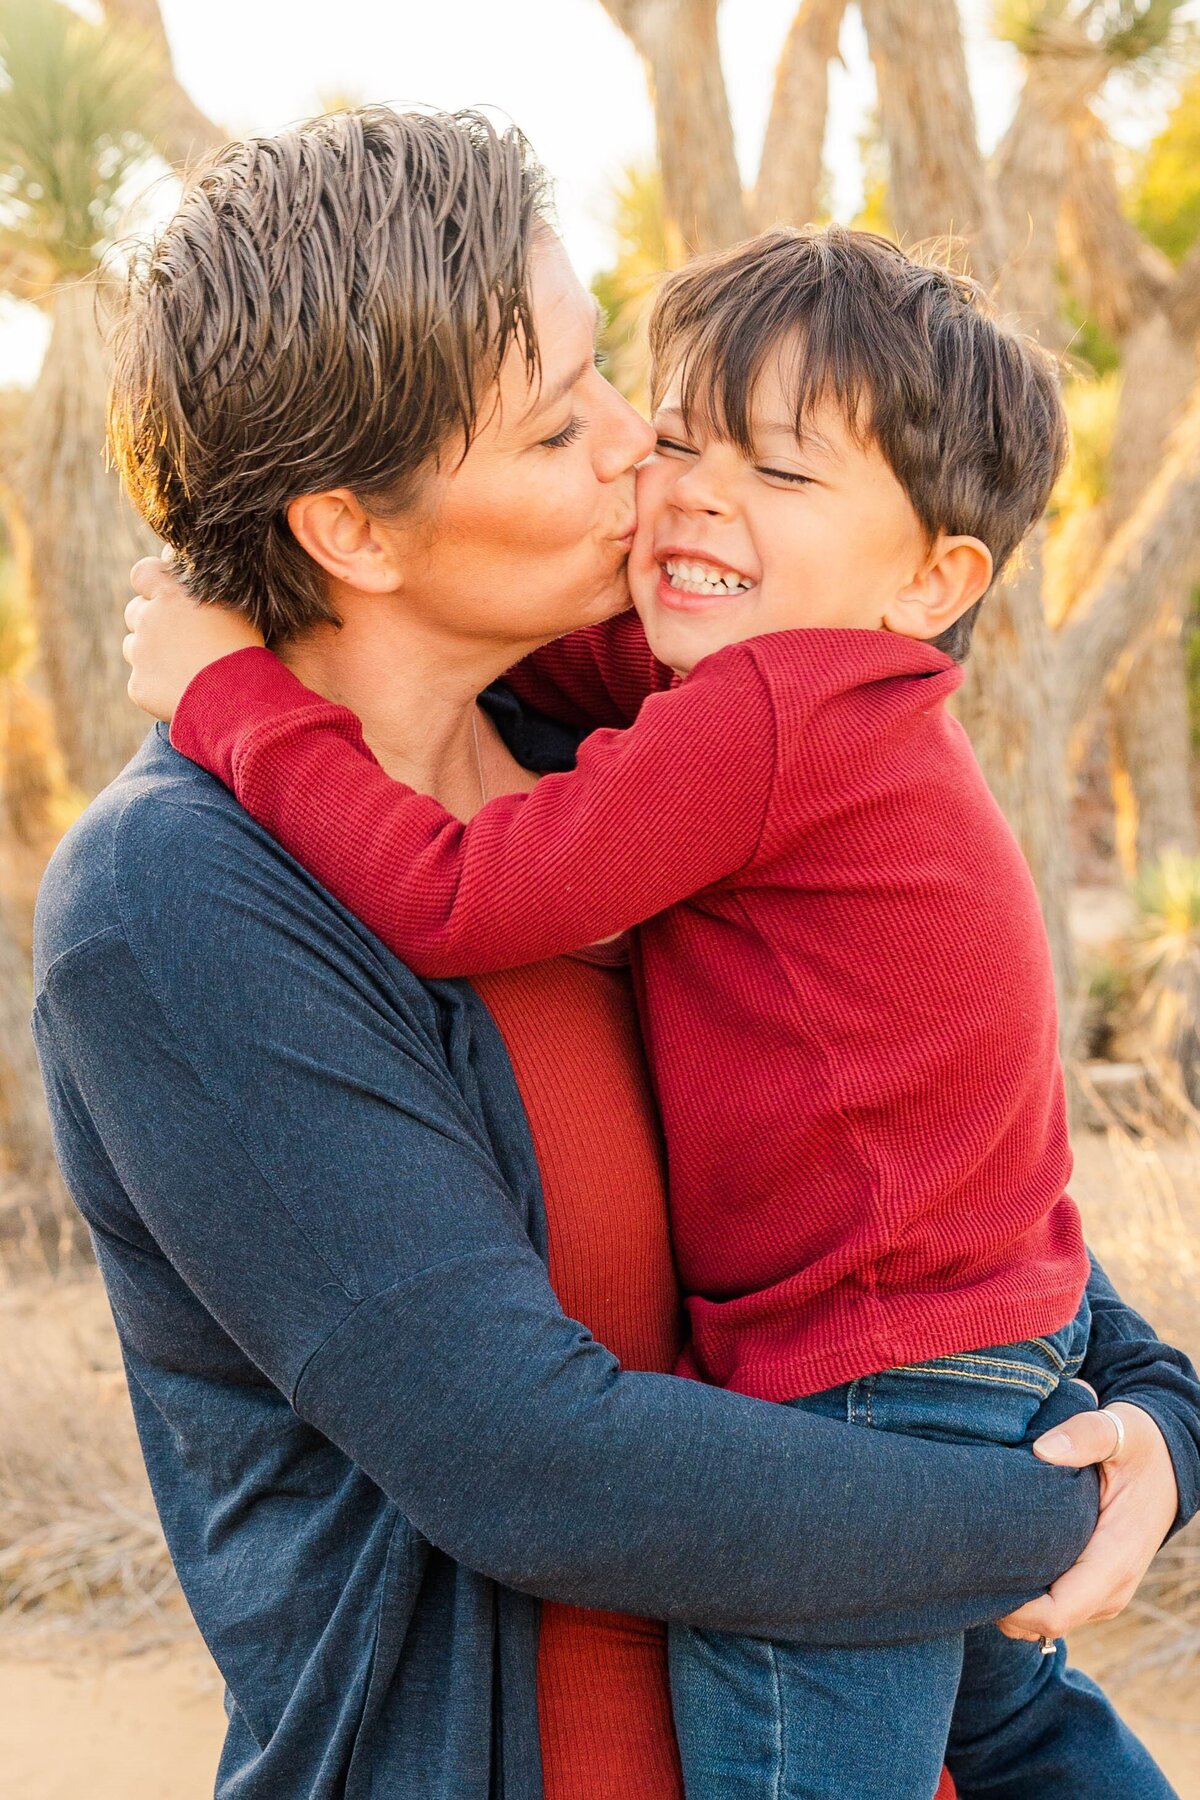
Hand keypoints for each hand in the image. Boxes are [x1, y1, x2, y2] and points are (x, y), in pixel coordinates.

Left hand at [123, 552, 263, 722]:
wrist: (238, 698)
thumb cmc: (243, 646)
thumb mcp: (232, 603)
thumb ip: (202, 579)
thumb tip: (176, 553)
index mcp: (170, 594)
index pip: (143, 573)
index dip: (151, 582)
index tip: (165, 594)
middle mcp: (148, 619)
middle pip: (134, 611)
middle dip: (152, 621)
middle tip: (182, 638)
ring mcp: (140, 654)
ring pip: (134, 647)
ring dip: (151, 653)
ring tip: (187, 666)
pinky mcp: (138, 686)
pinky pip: (141, 681)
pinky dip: (157, 685)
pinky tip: (185, 690)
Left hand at [996, 1402, 1176, 1642]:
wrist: (1169, 1465)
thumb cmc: (1140, 1447)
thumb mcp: (1118, 1431)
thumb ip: (1084, 1435)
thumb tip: (1043, 1451)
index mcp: (1115, 1558)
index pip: (1058, 1612)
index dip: (1014, 1606)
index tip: (978, 1573)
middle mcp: (1112, 1588)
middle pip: (1046, 1625)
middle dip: (1004, 1604)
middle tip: (968, 1561)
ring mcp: (1106, 1592)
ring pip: (1049, 1622)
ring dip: (1015, 1601)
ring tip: (983, 1557)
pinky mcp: (1097, 1587)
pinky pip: (1057, 1607)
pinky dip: (1029, 1594)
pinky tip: (1006, 1559)